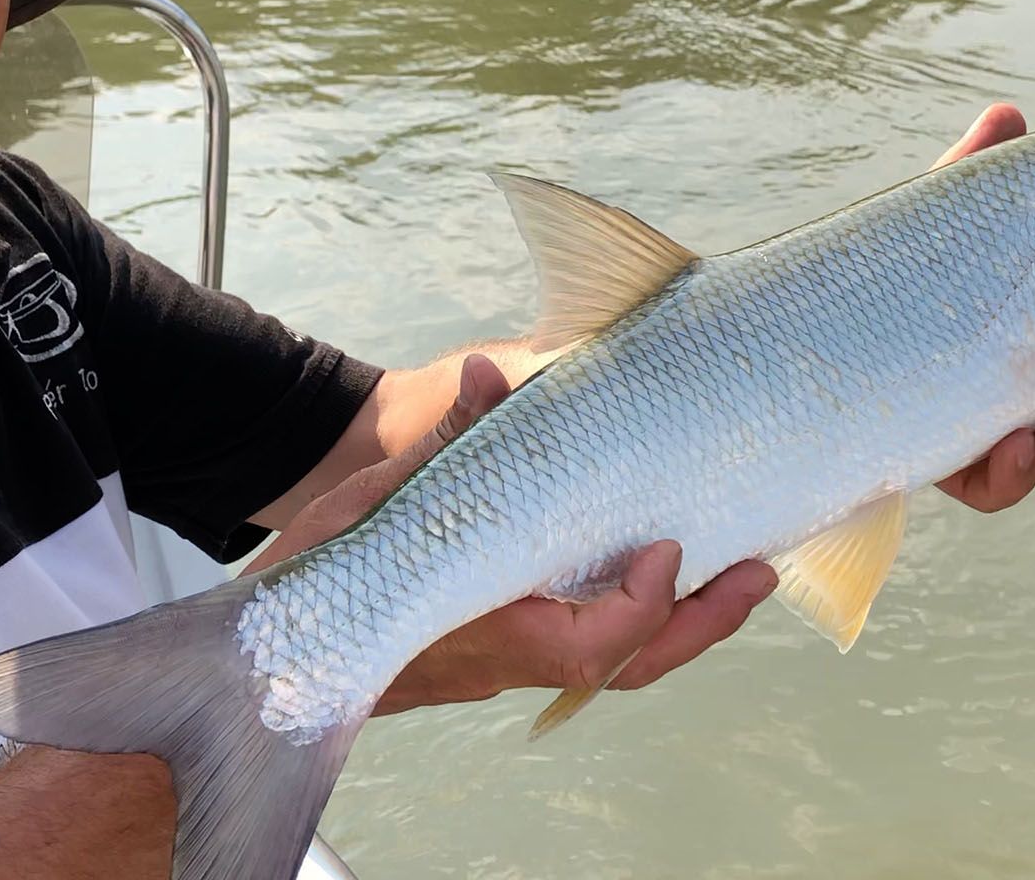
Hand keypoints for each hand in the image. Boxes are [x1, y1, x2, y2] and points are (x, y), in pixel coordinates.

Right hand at [253, 355, 777, 717]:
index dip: (646, 605)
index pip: (594, 644)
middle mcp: (511, 656)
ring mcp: (514, 656)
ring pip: (619, 658)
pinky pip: (595, 640)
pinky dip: (642, 610)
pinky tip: (674, 566)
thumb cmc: (323, 576)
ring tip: (741, 570)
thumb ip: (444, 441)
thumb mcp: (374, 504)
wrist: (276, 644)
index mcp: (485, 633)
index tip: (672, 550)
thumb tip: (485, 372)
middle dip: (700, 623)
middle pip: (629, 662)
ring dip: (683, 619)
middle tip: (759, 571)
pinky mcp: (511, 642)